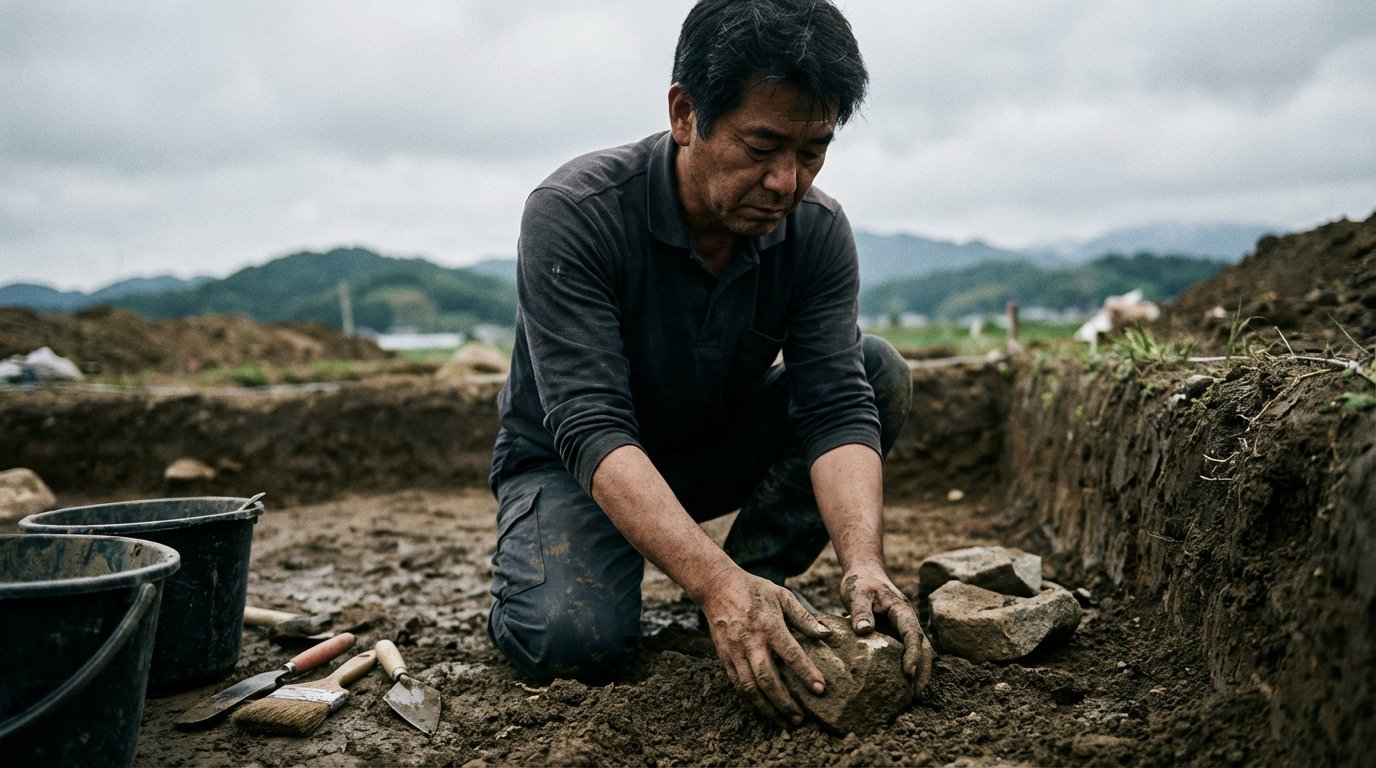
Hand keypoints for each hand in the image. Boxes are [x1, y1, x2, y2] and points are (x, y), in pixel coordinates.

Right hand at [698, 567, 832, 725]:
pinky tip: (764, 709)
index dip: (806, 673)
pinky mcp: (724, 658)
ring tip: (783, 721)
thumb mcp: (782, 595)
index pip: (791, 654)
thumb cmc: (755, 591)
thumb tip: (825, 635)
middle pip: (768, 679)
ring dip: (767, 708)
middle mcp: (751, 642)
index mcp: (769, 625)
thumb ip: (803, 617)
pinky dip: (751, 700)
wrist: (717, 587)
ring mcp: (735, 652)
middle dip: (785, 702)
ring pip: (750, 688)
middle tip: (800, 718)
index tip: (820, 689)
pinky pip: (738, 684)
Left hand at [841, 561, 933, 694]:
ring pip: (920, 652)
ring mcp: (903, 629)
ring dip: (920, 672)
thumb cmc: (860, 582)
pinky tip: (901, 685)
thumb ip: (860, 611)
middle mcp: (907, 621)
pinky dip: (910, 668)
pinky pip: (907, 653)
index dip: (913, 654)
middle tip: (917, 695)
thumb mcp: (857, 593)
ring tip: (913, 696)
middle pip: (924, 647)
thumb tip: (864, 631)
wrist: (864, 572)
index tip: (908, 673)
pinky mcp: (896, 635)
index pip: (912, 634)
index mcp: (902, 610)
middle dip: (924, 670)